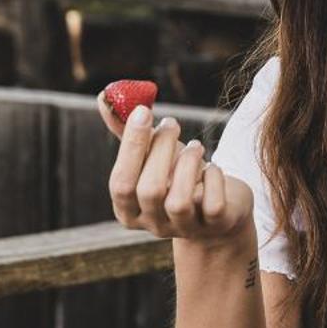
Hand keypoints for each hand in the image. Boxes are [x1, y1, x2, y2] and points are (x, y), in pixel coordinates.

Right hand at [101, 95, 253, 244]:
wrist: (220, 207)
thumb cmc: (178, 175)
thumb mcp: (152, 155)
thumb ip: (128, 133)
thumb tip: (105, 98)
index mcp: (128, 209)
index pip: (120, 183)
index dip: (132, 147)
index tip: (143, 111)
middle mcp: (153, 224)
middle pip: (149, 191)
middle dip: (162, 149)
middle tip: (172, 122)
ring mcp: (184, 229)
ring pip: (179, 202)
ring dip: (189, 163)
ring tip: (196, 146)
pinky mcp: (214, 227)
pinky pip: (213, 205)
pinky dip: (214, 178)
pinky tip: (212, 168)